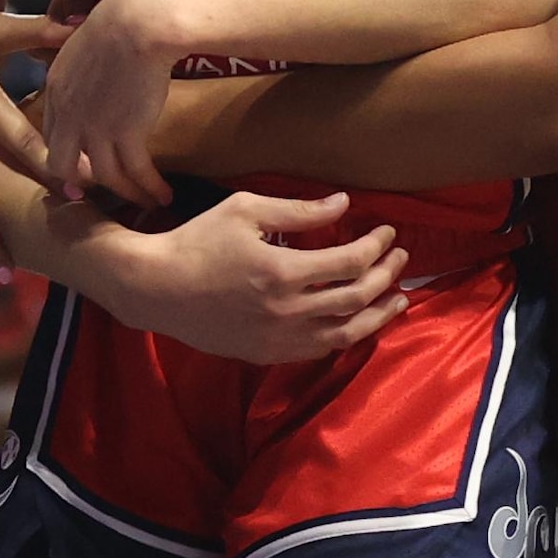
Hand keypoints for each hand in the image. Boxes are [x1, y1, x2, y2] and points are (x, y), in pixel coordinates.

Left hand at [30, 0, 191, 209]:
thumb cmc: (122, 18)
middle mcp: (68, 113)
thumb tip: (95, 62)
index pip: (51, 132)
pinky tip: (162, 194)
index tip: (82, 161)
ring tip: (145, 201)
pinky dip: (149, 187)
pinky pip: (135, 172)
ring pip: (103, 175)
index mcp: (56, 87)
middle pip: (61, 164)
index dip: (67, 150)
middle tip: (101, 188)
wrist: (140, 21)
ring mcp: (94, 127)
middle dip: (79, 180)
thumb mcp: (87, 39)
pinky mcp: (125, 134)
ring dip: (126, 192)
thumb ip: (84, 61)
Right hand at [92, 188, 405, 364]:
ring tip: (398, 299)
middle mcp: (287, 311)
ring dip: (378, 315)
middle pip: (356, 298)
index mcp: (283, 272)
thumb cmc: (198, 241)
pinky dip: (346, 336)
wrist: (157, 289)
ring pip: (346, 333)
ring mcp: (279, 338)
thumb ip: (299, 211)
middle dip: (386, 276)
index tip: (388, 232)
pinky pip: (319, 350)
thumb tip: (344, 204)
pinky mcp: (268, 353)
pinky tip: (357, 322)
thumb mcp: (245, 211)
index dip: (377, 246)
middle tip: (400, 258)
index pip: (351, 262)